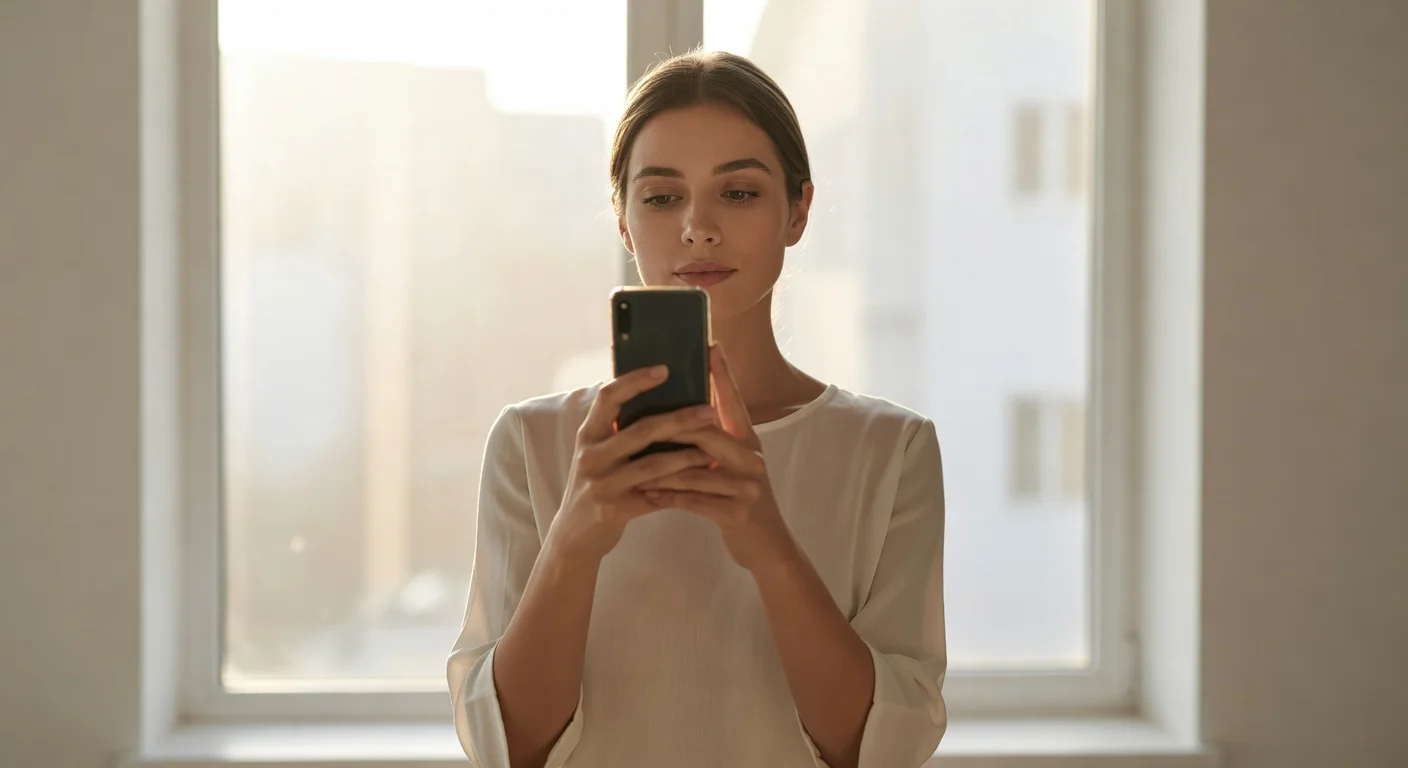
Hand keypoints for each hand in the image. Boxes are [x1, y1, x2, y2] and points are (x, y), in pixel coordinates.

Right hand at [546, 366, 721, 565]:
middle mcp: (591, 456)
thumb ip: (617, 430)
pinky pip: (656, 494)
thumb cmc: (595, 485)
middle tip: (709, 410)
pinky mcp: (615, 509)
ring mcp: (602, 484)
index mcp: (587, 434)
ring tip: (714, 447)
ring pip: (653, 464)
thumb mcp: (597, 453)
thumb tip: (659, 397)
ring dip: (688, 454)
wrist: (574, 537)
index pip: (608, 397)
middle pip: (641, 430)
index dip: (635, 380)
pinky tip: (700, 478)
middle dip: (679, 419)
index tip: (664, 369)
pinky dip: (680, 485)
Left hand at [637, 343, 797, 571]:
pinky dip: (668, 498)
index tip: (710, 345)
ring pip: (696, 469)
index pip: (734, 402)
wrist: (766, 546)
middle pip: (708, 433)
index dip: (722, 374)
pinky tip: (646, 495)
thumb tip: (682, 413)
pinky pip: (695, 501)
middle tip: (640, 419)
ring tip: (632, 464)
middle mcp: (751, 458)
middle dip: (672, 426)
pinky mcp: (738, 513)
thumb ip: (714, 442)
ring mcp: (747, 486)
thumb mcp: (733, 467)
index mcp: (748, 442)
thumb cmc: (740, 500)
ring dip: (661, 469)